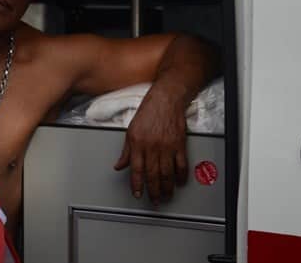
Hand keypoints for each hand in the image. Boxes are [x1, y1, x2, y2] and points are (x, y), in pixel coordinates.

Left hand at [114, 89, 187, 203]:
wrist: (165, 100)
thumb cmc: (148, 112)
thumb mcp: (130, 131)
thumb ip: (126, 151)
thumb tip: (119, 165)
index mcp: (138, 143)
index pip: (136, 170)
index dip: (136, 185)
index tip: (138, 194)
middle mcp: (152, 146)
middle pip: (153, 175)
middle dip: (153, 191)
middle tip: (154, 200)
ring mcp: (167, 147)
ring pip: (167, 173)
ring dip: (166, 188)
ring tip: (165, 195)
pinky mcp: (179, 145)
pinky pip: (181, 165)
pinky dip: (181, 176)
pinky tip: (179, 182)